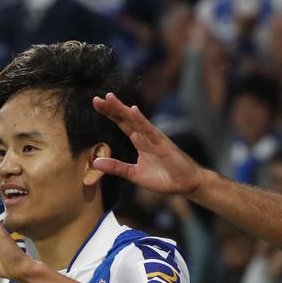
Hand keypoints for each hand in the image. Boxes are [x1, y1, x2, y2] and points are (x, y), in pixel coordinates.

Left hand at [91, 93, 206, 195]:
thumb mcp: (133, 174)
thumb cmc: (163, 178)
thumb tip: (96, 162)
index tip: (97, 102)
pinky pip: (149, 130)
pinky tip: (133, 110)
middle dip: (112, 108)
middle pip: (126, 118)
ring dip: (122, 109)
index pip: (122, 123)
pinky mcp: (162, 143)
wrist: (185, 184)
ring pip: (135, 120)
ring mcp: (153, 138)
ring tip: (110, 98)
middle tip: (98, 98)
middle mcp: (145, 136)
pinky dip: (141, 120)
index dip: (110, 113)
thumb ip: (116, 167)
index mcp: (139, 141)